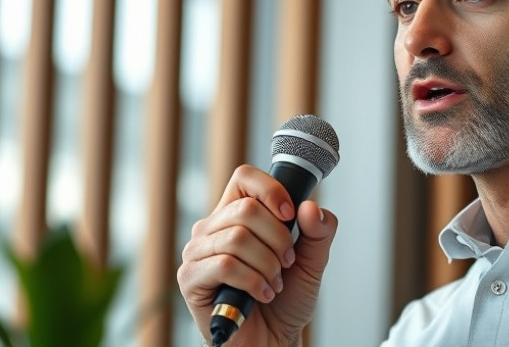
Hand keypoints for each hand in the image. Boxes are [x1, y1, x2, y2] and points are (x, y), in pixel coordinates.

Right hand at [177, 164, 338, 345]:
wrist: (272, 340)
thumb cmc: (285, 300)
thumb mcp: (312, 261)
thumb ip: (318, 232)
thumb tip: (310, 207)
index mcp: (236, 214)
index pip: (244, 177)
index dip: (271, 191)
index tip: (290, 216)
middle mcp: (212, 228)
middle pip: (246, 208)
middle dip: (278, 239)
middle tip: (286, 263)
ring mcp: (197, 252)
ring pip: (237, 237)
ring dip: (267, 264)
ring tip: (273, 283)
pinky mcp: (190, 278)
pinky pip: (224, 265)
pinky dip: (253, 280)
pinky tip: (261, 293)